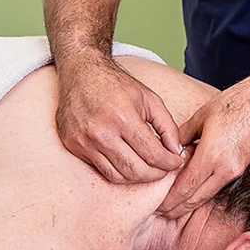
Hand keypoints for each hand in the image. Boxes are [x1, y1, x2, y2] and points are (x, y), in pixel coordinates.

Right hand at [55, 54, 183, 183]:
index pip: (153, 154)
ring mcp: (85, 141)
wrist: (81, 72)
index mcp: (124, 118)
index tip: (176, 162)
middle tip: (164, 170)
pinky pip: (101, 169)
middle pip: (136, 171)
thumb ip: (167, 126)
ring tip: (148, 168)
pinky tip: (128, 162)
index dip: (169, 163)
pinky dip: (118, 171)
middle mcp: (102, 132)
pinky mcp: (74, 146)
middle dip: (155, 175)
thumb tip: (175, 152)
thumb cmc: (117, 84)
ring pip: (118, 176)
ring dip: (137, 177)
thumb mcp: (149, 98)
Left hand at [157, 78, 249, 217]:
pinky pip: (221, 185)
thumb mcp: (203, 115)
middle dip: (177, 208)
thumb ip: (183, 135)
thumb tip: (170, 150)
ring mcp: (239, 171)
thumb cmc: (239, 101)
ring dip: (191, 203)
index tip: (157, 206)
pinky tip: (196, 191)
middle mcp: (227, 168)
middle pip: (197, 198)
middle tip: (161, 213)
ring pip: (209, 195)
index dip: (169, 200)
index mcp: (213, 154)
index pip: (185, 187)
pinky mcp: (246, 169)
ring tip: (175, 207)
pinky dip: (206, 191)